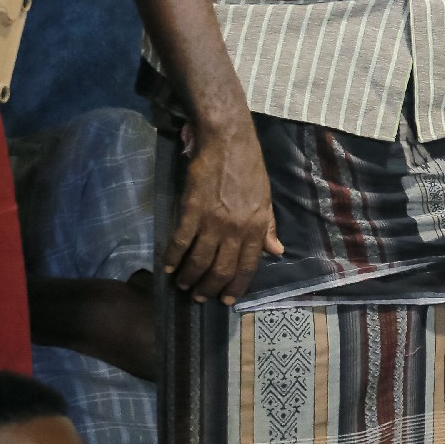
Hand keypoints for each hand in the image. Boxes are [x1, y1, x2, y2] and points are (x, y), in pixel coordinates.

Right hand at [162, 112, 281, 304]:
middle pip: (221, 269)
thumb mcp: (265, 199)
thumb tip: (276, 252)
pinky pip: (180, 242)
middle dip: (209, 288)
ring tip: (183, 285)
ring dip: (189, 277)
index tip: (227, 300)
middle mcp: (235, 229)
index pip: (248, 266)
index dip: (237, 286)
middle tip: (200, 297)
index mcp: (256, 226)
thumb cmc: (249, 169)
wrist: (228, 143)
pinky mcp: (191, 211)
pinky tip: (168, 267)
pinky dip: (172, 257)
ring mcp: (212, 221)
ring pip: (199, 261)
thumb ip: (268, 227)